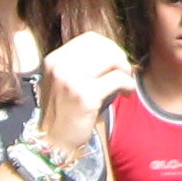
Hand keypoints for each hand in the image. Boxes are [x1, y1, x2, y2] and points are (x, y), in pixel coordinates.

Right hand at [40, 32, 135, 157]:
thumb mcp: (66, 82)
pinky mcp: (85, 95)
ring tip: (125, 84)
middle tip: (124, 74)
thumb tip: (115, 53)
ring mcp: (70, 80)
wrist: (53, 142)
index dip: (110, 47)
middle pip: (104, 46)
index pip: (90, 38)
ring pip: (113, 59)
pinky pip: (118, 79)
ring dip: (126, 71)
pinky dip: (128, 85)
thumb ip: (83, 66)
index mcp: (54, 60)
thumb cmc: (66, 113)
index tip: (116, 63)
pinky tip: (126, 93)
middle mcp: (60, 66)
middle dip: (121, 58)